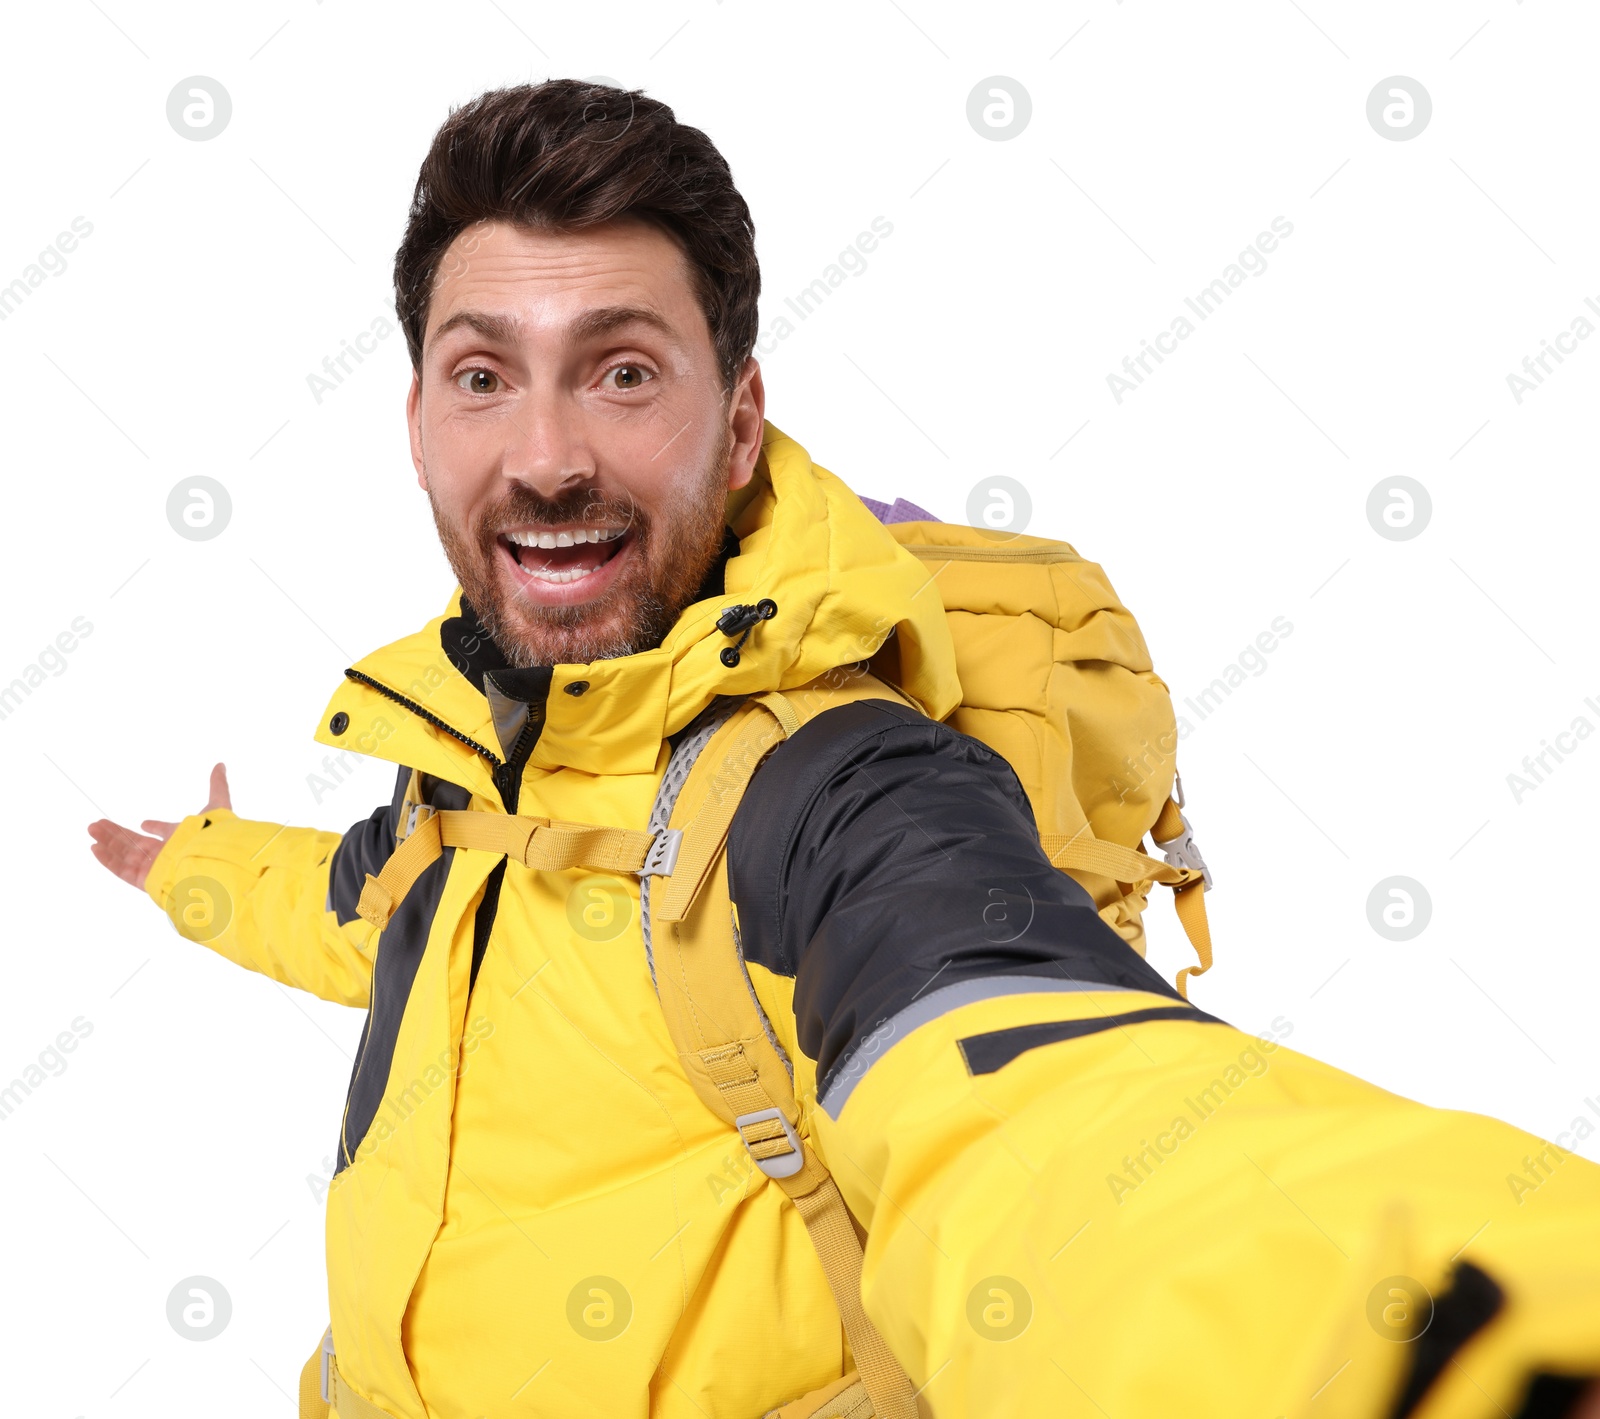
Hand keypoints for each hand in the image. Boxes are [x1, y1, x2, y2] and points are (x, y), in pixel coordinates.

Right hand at [88, 763, 231, 892]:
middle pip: (137, 843)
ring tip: (92, 829)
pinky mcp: (147, 879)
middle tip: (97, 823)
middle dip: (117, 833)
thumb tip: (220, 764)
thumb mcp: (217, 805)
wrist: (211, 860)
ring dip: (108, 841)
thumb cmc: (215, 834)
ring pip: (126, 854)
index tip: (144, 823)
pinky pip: (123, 870)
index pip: (165, 832)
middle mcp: (168, 853)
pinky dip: (108, 859)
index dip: (155, 827)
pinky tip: (95, 847)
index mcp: (183, 837)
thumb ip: (218, 785)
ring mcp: (156, 867)